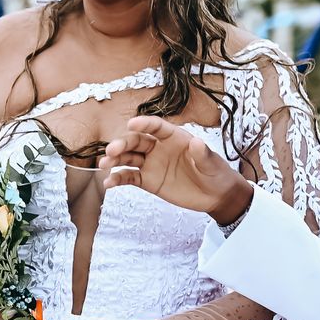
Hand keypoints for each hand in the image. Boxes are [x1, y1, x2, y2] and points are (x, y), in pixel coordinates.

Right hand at [102, 117, 252, 224]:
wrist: (215, 195)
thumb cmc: (216, 173)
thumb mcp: (212, 163)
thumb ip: (203, 154)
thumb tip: (197, 142)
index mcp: (174, 137)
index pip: (156, 127)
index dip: (144, 123)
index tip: (131, 124)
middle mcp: (159, 148)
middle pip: (136, 141)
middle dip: (122, 144)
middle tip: (112, 150)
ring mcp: (151, 164)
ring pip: (128, 158)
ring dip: (115, 159)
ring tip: (104, 164)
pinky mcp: (148, 180)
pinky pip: (129, 177)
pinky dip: (117, 179)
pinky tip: (108, 183)